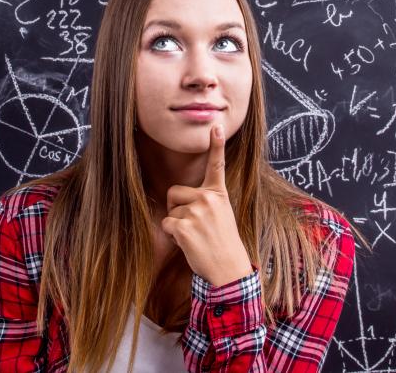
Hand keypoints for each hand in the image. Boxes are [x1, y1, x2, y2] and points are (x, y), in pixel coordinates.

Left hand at [161, 124, 253, 286]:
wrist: (228, 269)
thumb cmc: (222, 243)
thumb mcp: (221, 215)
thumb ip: (206, 201)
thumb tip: (179, 198)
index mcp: (218, 194)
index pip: (216, 165)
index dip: (216, 144)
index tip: (216, 126)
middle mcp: (208, 198)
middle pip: (174, 192)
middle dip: (176, 208)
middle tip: (194, 226)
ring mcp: (196, 212)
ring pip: (170, 211)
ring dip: (177, 225)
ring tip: (196, 237)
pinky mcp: (183, 226)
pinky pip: (167, 225)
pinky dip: (173, 236)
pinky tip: (189, 244)